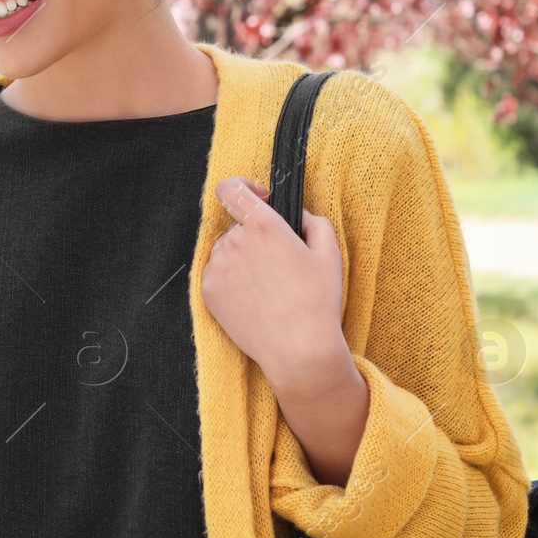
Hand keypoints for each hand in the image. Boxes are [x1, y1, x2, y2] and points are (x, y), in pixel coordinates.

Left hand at [200, 176, 348, 392]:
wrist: (297, 349)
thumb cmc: (316, 301)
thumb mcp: (329, 252)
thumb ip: (313, 220)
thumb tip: (296, 215)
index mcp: (262, 226)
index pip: (230, 188)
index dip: (244, 189)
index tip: (259, 201)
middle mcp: (233, 242)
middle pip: (237, 226)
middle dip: (254, 236)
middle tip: (279, 263)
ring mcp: (217, 267)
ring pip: (227, 251)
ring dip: (242, 259)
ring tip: (269, 286)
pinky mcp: (208, 291)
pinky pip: (218, 274)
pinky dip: (232, 281)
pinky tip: (255, 299)